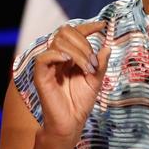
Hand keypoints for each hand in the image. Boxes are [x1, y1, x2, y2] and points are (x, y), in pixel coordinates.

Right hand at [33, 21, 110, 140]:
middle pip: (65, 32)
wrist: (71, 123)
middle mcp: (57, 57)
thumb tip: (107, 46)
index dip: (88, 26)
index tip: (103, 25)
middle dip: (83, 43)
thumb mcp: (96, 80)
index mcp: (69, 55)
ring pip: (57, 42)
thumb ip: (100, 64)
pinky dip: (57, 55)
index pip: (74, 33)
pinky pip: (43, 58)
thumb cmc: (81, 102)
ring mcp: (48, 65)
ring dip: (76, 52)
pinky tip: (69, 61)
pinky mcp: (40, 76)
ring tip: (86, 68)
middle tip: (93, 62)